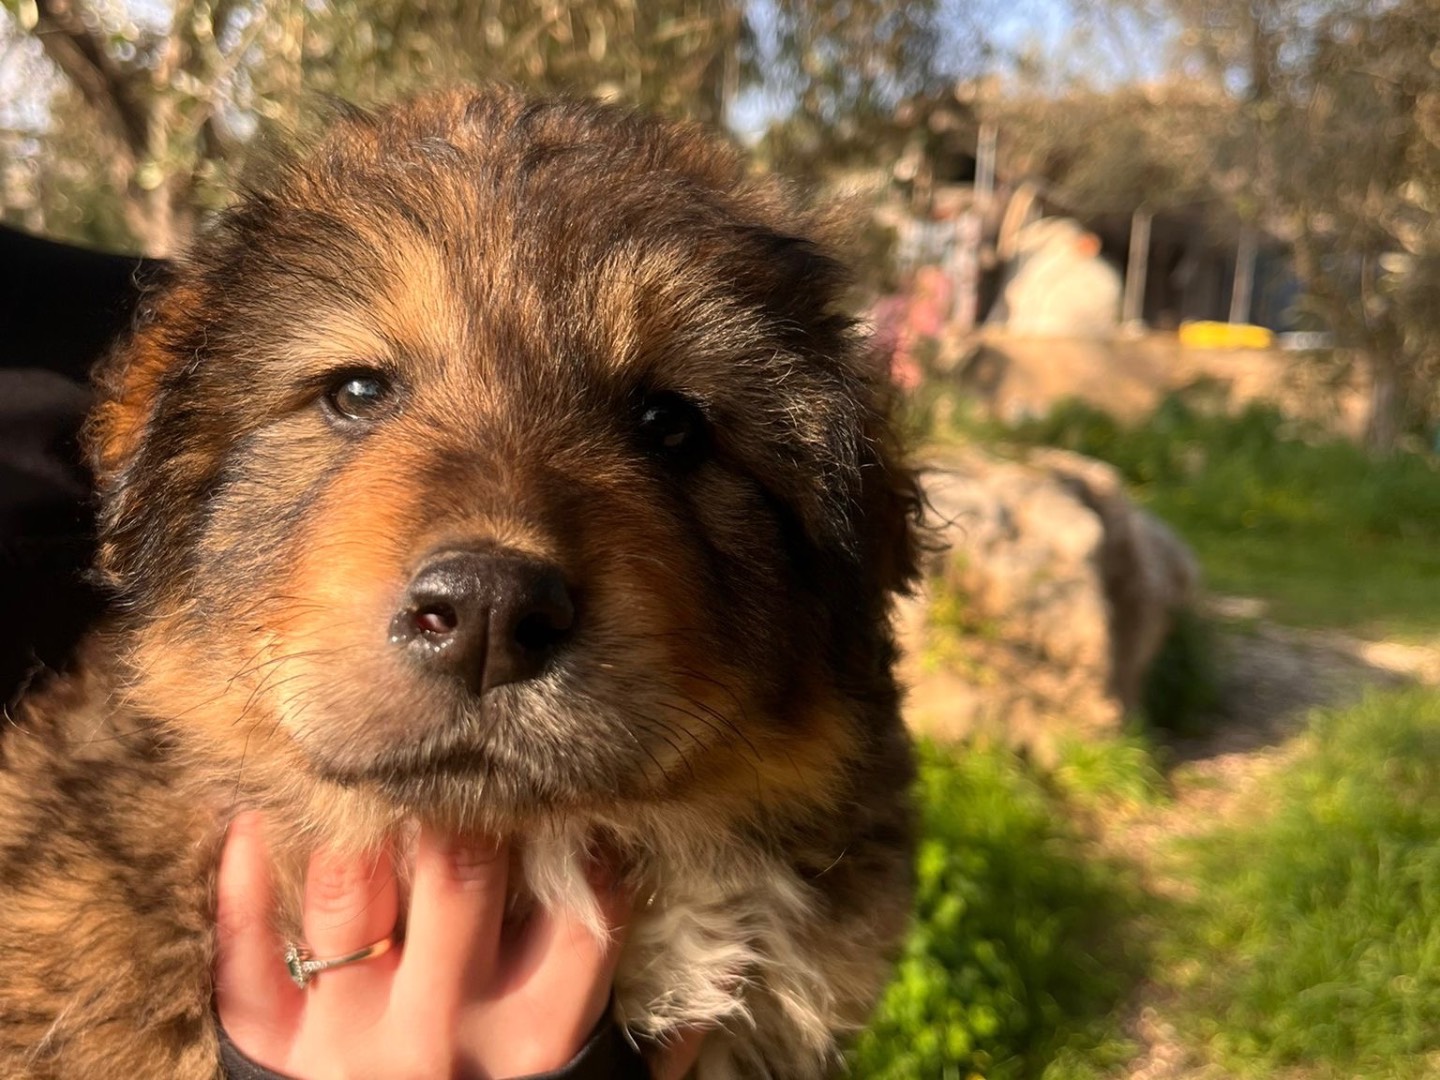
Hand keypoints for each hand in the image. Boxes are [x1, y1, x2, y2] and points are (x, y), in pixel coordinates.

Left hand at [214, 812, 703, 1078]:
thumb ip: (645, 1049)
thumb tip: (711, 995)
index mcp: (541, 1036)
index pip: (587, 900)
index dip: (584, 829)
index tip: (573, 794)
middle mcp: (448, 1025)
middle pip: (460, 869)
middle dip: (464, 800)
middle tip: (462, 755)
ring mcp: (350, 1036)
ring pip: (347, 888)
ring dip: (356, 818)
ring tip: (367, 767)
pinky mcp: (272, 1051)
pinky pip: (243, 953)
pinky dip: (241, 881)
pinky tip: (255, 819)